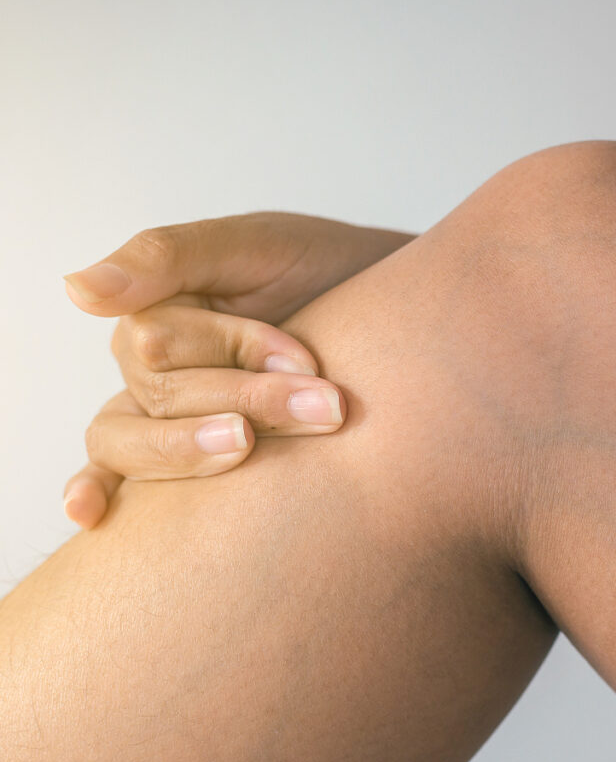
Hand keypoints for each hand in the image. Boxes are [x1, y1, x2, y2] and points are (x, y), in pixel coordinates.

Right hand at [62, 213, 415, 527]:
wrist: (392, 320)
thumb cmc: (323, 273)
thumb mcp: (258, 246)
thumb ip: (170, 257)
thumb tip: (76, 290)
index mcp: (159, 308)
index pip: (163, 342)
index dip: (239, 350)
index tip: (307, 359)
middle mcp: (149, 365)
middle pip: (160, 396)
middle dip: (248, 400)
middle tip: (327, 407)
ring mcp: (161, 413)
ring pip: (132, 443)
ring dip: (193, 450)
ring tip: (247, 447)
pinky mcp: (186, 452)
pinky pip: (117, 473)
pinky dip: (97, 491)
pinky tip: (92, 515)